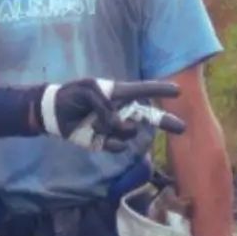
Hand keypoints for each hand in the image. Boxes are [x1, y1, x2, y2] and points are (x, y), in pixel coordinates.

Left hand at [39, 78, 184, 150]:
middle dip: (165, 121)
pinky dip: (108, 140)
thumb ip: (105, 104)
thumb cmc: (72, 95)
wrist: (55, 113)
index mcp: (118, 93)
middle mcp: (121, 111)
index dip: (160, 89)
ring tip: (94, 120)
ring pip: (128, 132)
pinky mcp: (106, 143)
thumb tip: (118, 123)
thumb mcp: (87, 90)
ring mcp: (115, 128)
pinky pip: (116, 146)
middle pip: (149, 117)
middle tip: (182, 127)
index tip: (178, 91)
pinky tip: (95, 133)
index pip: (143, 90)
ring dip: (113, 127)